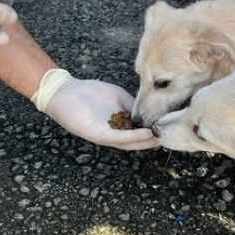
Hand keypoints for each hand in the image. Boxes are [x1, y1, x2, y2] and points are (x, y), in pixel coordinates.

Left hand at [32, 69, 159, 149]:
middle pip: (136, 142)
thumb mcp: (117, 97)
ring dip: (145, 143)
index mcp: (118, 125)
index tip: (169, 128)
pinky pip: (118, 138)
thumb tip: (149, 109)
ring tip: (161, 139)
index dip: (153, 132)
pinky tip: (146, 134)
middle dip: (152, 141)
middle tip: (169, 138)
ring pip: (129, 144)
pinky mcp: (98, 134)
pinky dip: (133, 137)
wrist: (65, 91)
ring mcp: (105, 134)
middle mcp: (113, 133)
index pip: (138, 132)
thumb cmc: (89, 92)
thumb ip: (132, 104)